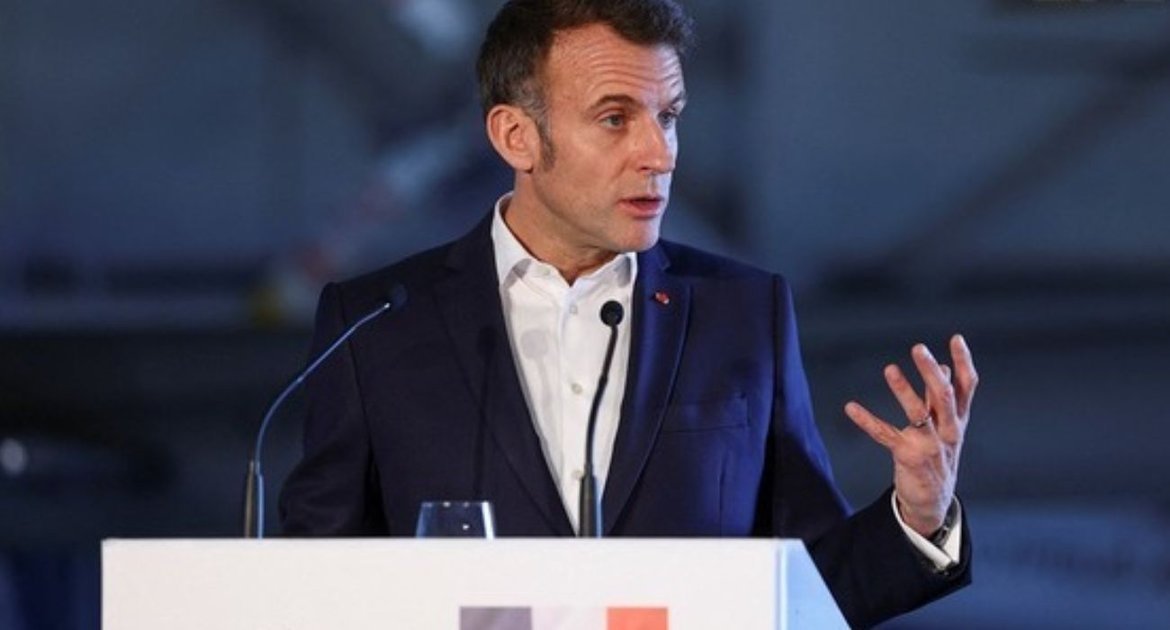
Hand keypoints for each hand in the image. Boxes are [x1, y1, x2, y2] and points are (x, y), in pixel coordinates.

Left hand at [844, 334, 977, 536]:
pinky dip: (867, 420)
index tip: (956, 338)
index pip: (967, 387)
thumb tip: (944, 366)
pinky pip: (884, 434)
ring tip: (889, 369)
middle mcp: (948, 431)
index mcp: (958, 420)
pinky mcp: (907, 456)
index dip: (964, 362)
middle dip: (931, 372)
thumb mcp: (947, 427)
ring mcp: (929, 444)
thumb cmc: (939, 456)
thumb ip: (944, 398)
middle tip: (918, 348)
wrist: (933, 501)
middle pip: (944, 396)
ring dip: (903, 390)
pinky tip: (850, 407)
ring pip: (917, 412)